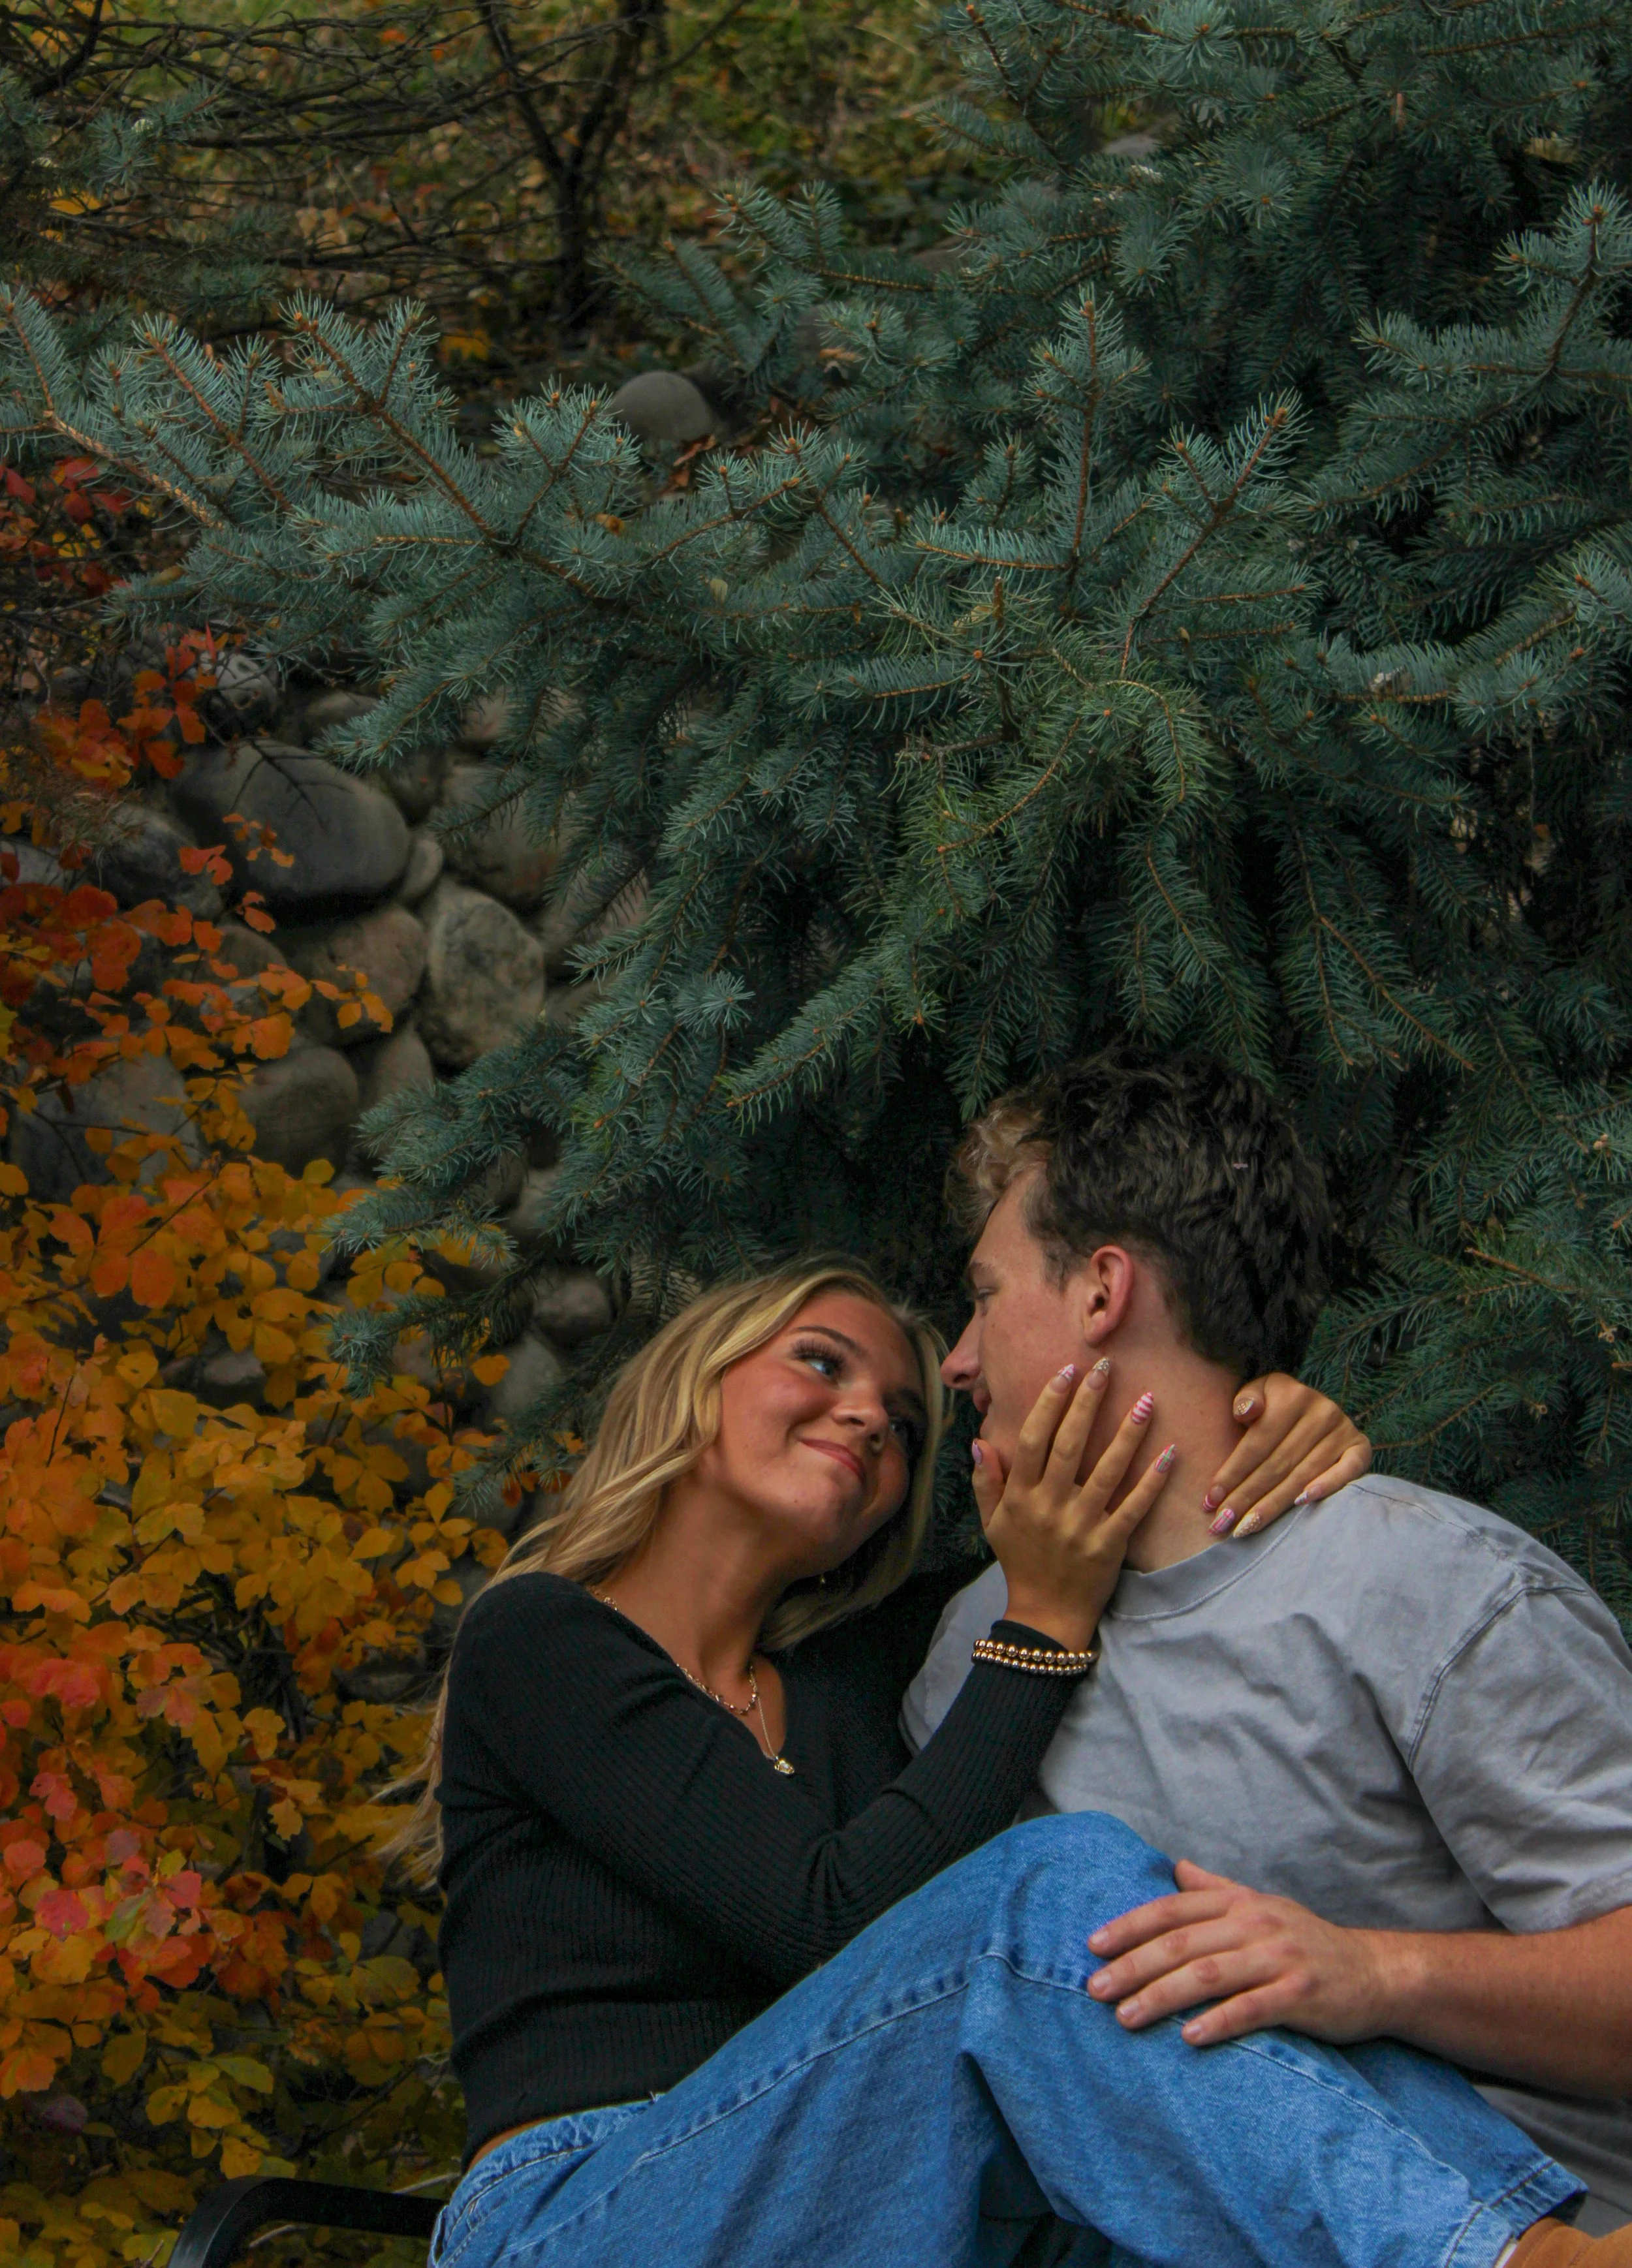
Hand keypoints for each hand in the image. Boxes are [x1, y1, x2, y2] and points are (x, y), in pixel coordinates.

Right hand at [972, 1361, 1175, 1652]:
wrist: (1046, 1616)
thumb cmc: (1021, 1562)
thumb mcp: (992, 1523)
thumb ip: (985, 1481)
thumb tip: (979, 1441)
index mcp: (1020, 1497)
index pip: (1034, 1439)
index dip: (1049, 1403)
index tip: (1066, 1372)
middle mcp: (1049, 1506)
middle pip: (1068, 1445)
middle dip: (1088, 1403)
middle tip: (1106, 1367)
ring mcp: (1080, 1526)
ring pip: (1107, 1471)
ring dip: (1128, 1433)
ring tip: (1146, 1401)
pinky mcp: (1109, 1545)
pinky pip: (1134, 1507)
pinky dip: (1152, 1480)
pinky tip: (1169, 1453)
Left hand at [1085, 1861, 1390, 2045]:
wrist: (1376, 1974)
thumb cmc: (1308, 1943)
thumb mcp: (1263, 1908)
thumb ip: (1217, 1891)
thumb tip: (1176, 1869)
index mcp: (1241, 1904)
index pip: (1173, 1910)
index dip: (1131, 1926)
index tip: (1093, 1946)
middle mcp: (1256, 1925)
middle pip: (1182, 1943)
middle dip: (1133, 1966)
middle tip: (1095, 1989)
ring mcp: (1280, 1959)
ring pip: (1208, 1975)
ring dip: (1161, 1996)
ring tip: (1126, 2017)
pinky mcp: (1302, 1995)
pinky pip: (1252, 2008)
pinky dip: (1217, 2021)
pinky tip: (1187, 2036)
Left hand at [1202, 1376, 1370, 1539]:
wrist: (1315, 1406)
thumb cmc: (1275, 1405)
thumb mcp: (1259, 1392)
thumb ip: (1247, 1400)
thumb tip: (1246, 1412)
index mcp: (1292, 1395)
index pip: (1257, 1443)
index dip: (1232, 1473)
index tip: (1210, 1501)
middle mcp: (1321, 1412)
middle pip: (1277, 1464)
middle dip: (1246, 1497)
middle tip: (1223, 1524)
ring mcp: (1343, 1431)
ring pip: (1302, 1476)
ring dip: (1273, 1506)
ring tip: (1246, 1527)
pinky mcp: (1360, 1448)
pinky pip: (1346, 1472)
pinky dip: (1326, 1488)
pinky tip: (1301, 1505)